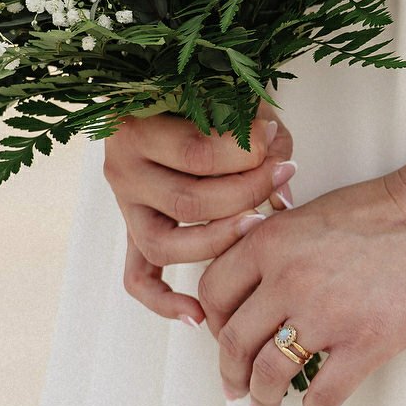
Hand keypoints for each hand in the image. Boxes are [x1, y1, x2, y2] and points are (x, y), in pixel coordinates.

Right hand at [103, 104, 295, 326]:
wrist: (161, 91)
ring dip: (217, 241)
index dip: (248, 154)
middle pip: (189, 203)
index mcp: (136, 129)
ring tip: (256, 227)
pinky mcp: (134, 231)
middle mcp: (122, 171)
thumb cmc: (201, 92)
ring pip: (164, 245)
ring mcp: (126, 206)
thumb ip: (263, 138)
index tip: (275, 141)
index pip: (198, 156)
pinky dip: (163, 302)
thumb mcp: (232, 97)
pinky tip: (197, 315)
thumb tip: (283, 193)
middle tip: (281, 178)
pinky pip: (138, 278)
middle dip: (246, 193)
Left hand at [195, 153, 405, 405]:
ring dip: (262, 397)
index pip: (213, 295)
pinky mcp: (367, 342)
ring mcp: (328, 314)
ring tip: (266, 405)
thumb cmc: (386, 208)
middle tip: (235, 386)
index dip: (211, 323)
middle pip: (234, 342)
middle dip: (230, 373)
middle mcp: (290, 280)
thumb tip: (249, 284)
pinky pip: (324, 393)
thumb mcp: (311, 213)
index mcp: (271, 242)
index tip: (222, 338)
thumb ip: (275, 245)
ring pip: (270, 374)